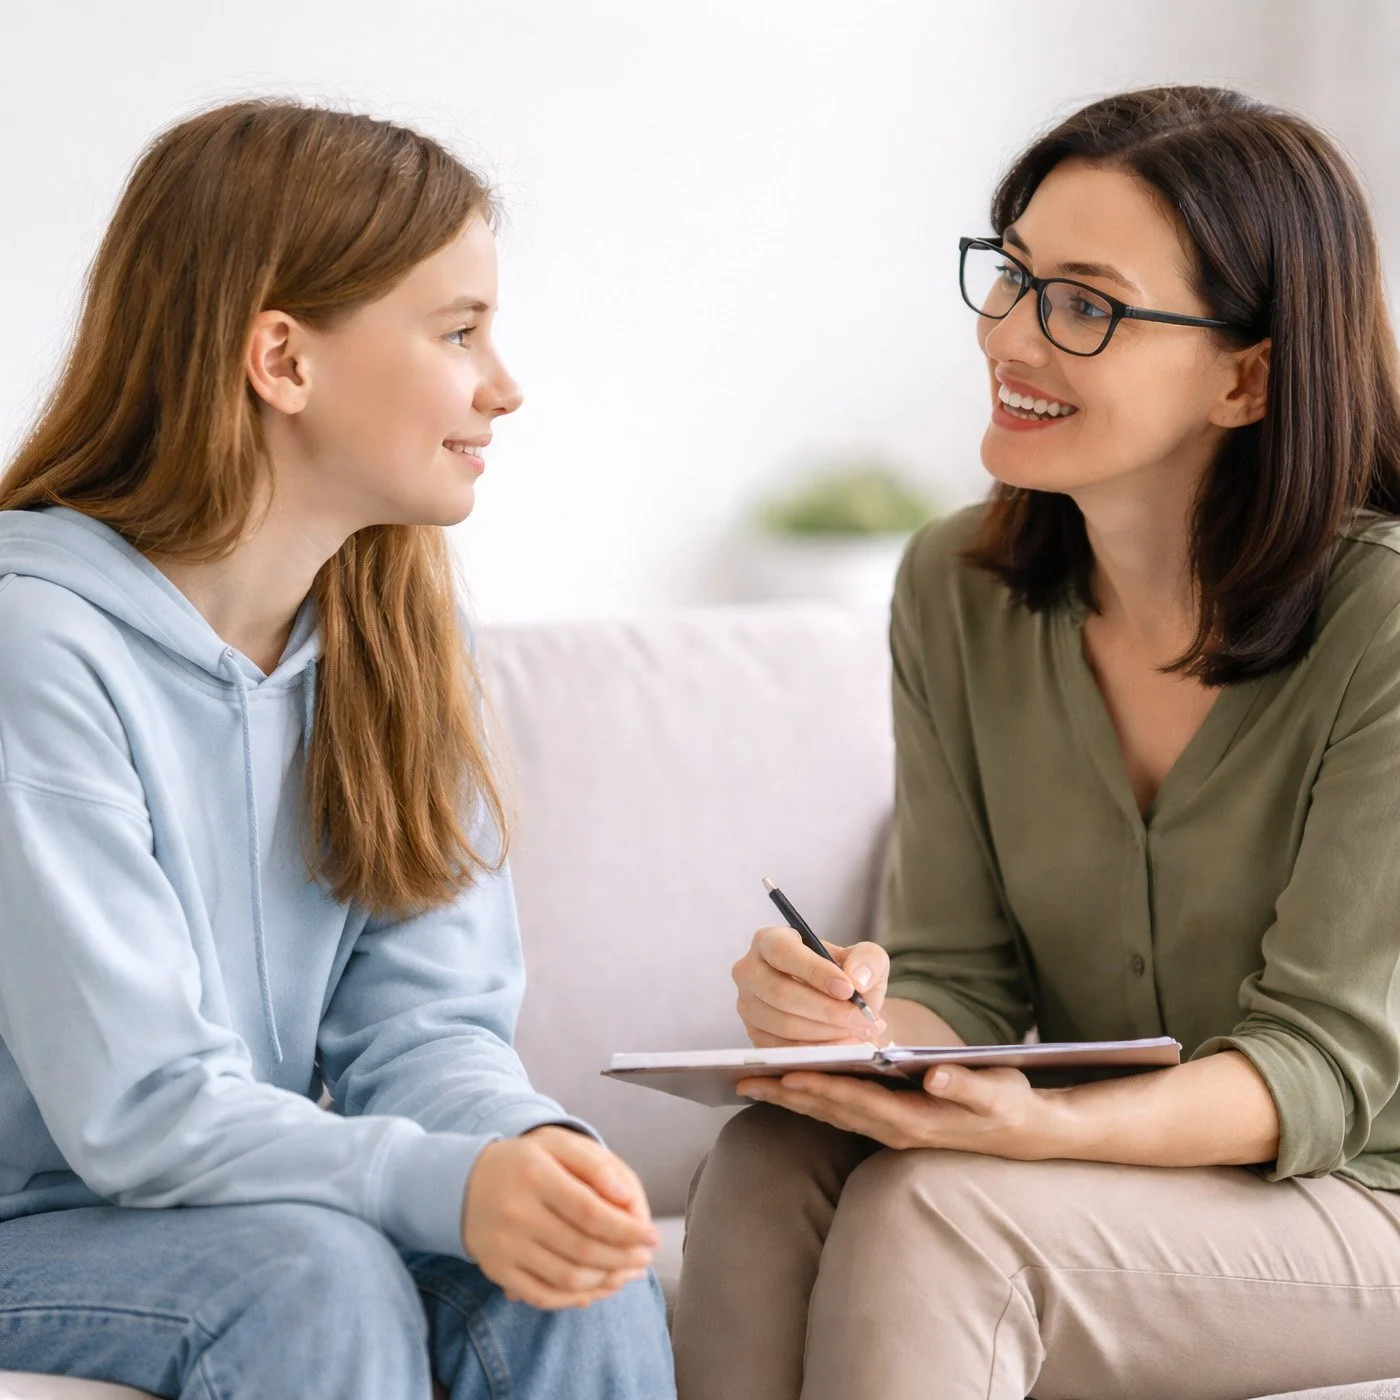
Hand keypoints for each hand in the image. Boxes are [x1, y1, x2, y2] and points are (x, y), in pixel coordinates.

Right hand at [462, 1125, 657, 1309]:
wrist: (464, 1184)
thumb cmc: (525, 1162)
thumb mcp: (557, 1145)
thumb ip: (595, 1165)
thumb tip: (627, 1197)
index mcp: (535, 1176)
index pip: (591, 1212)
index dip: (627, 1230)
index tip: (652, 1236)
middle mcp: (516, 1214)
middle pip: (582, 1249)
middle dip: (623, 1258)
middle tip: (645, 1258)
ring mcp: (504, 1247)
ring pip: (567, 1277)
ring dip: (606, 1281)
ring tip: (629, 1273)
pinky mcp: (497, 1271)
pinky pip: (543, 1296)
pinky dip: (577, 1298)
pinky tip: (598, 1289)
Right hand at [732, 926, 888, 1047]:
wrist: (840, 1006)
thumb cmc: (845, 975)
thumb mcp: (864, 957)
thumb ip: (867, 959)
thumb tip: (856, 978)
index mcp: (770, 941)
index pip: (784, 953)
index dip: (815, 972)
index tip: (848, 989)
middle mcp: (749, 971)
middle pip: (780, 993)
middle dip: (826, 1010)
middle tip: (861, 1019)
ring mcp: (748, 1006)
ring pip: (783, 1024)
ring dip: (825, 1033)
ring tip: (858, 1032)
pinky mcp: (754, 1035)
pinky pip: (783, 1049)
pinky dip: (817, 1051)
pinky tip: (842, 1046)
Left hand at [737, 1063, 1059, 1157]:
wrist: (1025, 1130)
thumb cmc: (1008, 1103)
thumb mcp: (996, 1093)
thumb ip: (966, 1087)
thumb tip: (936, 1079)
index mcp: (913, 1120)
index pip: (854, 1102)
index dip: (818, 1089)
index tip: (783, 1075)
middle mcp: (894, 1131)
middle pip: (830, 1111)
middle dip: (787, 1095)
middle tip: (742, 1079)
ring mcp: (890, 1131)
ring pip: (830, 1114)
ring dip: (791, 1100)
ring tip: (751, 1083)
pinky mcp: (890, 1124)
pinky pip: (841, 1113)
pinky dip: (811, 1100)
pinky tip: (788, 1088)